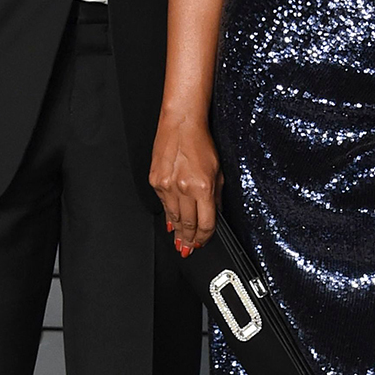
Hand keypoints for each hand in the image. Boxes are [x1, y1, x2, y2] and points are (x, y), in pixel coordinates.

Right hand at [149, 112, 221, 254]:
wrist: (181, 124)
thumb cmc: (200, 142)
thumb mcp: (218, 171)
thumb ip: (217, 196)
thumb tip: (215, 215)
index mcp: (203, 187)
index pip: (205, 223)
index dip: (205, 238)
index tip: (204, 243)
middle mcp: (184, 188)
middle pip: (188, 225)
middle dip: (190, 240)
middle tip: (189, 250)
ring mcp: (167, 186)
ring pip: (173, 218)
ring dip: (177, 232)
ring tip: (180, 242)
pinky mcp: (155, 181)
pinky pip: (163, 205)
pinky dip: (168, 214)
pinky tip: (171, 222)